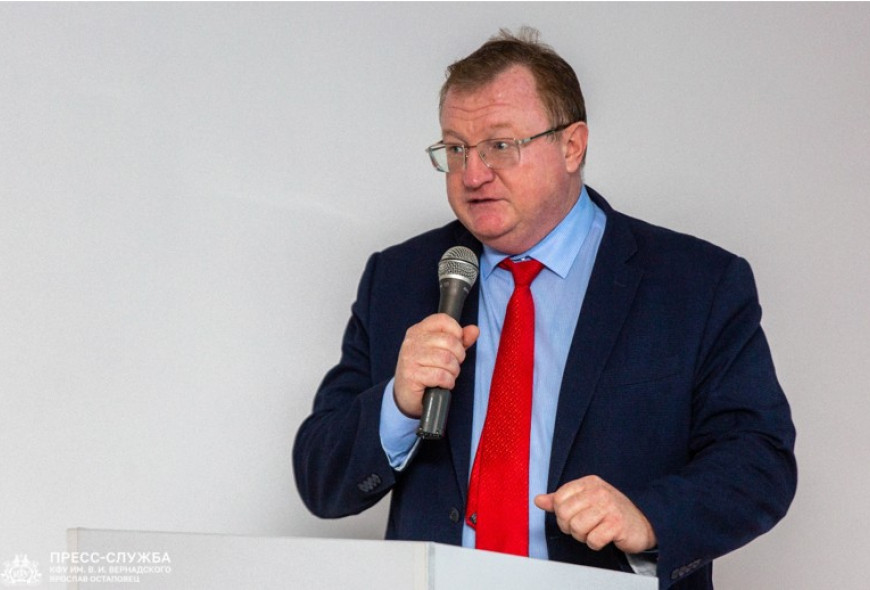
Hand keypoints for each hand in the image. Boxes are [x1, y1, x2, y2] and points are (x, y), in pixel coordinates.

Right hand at [393, 313, 478, 417]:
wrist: (405, 393)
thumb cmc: (425, 370)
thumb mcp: (442, 351)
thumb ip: (459, 340)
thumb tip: (474, 330)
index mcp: (418, 330)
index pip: (442, 320)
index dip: (457, 332)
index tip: (456, 345)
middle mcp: (412, 342)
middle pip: (449, 341)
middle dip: (458, 356)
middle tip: (453, 364)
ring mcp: (410, 358)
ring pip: (447, 359)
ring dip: (454, 371)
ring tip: (448, 375)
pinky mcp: (412, 375)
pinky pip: (441, 376)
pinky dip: (448, 382)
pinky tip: (443, 384)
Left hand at [534, 475, 655, 553]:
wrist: (645, 521)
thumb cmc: (611, 511)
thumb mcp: (586, 500)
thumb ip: (560, 500)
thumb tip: (538, 500)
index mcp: (588, 482)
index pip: (559, 498)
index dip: (561, 513)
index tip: (573, 516)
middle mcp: (598, 491)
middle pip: (564, 514)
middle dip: (570, 527)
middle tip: (583, 527)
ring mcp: (609, 507)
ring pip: (577, 528)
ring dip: (583, 536)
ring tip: (594, 531)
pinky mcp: (617, 524)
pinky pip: (593, 540)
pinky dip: (595, 544)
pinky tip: (604, 537)